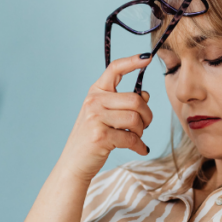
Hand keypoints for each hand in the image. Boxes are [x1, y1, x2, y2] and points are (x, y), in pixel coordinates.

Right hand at [56, 54, 154, 182]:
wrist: (74, 163)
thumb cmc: (93, 138)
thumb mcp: (105, 116)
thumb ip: (124, 103)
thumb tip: (146, 94)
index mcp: (95, 92)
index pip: (114, 69)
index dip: (132, 61)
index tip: (147, 58)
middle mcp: (93, 101)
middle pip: (135, 100)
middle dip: (147, 115)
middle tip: (145, 125)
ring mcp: (95, 118)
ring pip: (135, 118)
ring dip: (142, 131)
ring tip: (137, 137)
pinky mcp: (100, 136)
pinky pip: (132, 138)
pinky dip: (140, 146)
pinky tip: (141, 149)